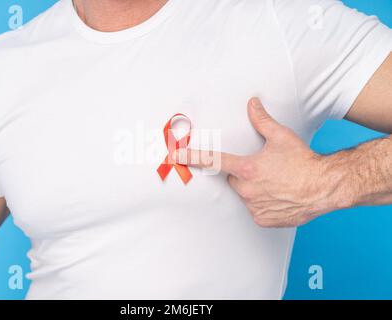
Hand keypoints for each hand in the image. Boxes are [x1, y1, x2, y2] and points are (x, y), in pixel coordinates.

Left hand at [174, 98, 353, 227]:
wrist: (325, 187)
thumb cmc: (304, 162)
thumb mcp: (282, 136)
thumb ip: (262, 120)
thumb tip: (252, 104)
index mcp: (247, 168)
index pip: (213, 160)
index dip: (193, 157)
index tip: (176, 156)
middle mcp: (247, 189)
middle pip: (234, 180)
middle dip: (244, 174)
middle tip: (265, 170)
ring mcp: (254, 206)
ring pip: (245, 195)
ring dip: (254, 190)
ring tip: (276, 183)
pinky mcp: (263, 219)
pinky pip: (256, 210)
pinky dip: (263, 204)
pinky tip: (279, 197)